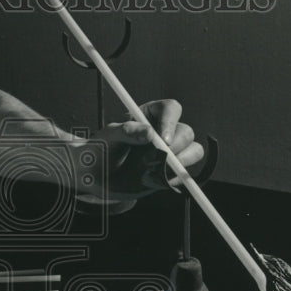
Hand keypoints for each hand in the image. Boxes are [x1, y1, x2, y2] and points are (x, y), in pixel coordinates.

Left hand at [88, 99, 203, 199]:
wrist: (96, 175)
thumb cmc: (100, 149)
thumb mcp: (108, 137)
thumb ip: (126, 131)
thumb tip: (150, 132)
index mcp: (150, 114)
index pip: (171, 109)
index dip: (170, 122)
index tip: (162, 141)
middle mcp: (164, 130)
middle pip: (186, 132)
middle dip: (175, 148)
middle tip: (154, 160)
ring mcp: (170, 151)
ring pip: (194, 151)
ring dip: (179, 164)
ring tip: (153, 172)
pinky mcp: (170, 171)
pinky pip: (185, 174)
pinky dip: (174, 179)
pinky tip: (153, 181)